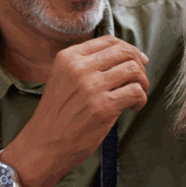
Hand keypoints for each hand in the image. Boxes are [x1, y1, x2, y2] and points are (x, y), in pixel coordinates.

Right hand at [2, 36, 149, 186]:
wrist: (43, 145)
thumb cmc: (58, 115)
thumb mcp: (64, 79)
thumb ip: (88, 66)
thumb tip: (130, 57)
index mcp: (69, 57)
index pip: (109, 41)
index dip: (129, 49)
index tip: (139, 61)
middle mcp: (79, 68)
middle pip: (125, 52)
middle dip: (139, 65)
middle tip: (139, 81)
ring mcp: (91, 87)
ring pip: (134, 70)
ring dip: (143, 83)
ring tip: (137, 95)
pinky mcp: (103, 107)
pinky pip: (136, 92)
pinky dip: (141, 99)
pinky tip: (133, 107)